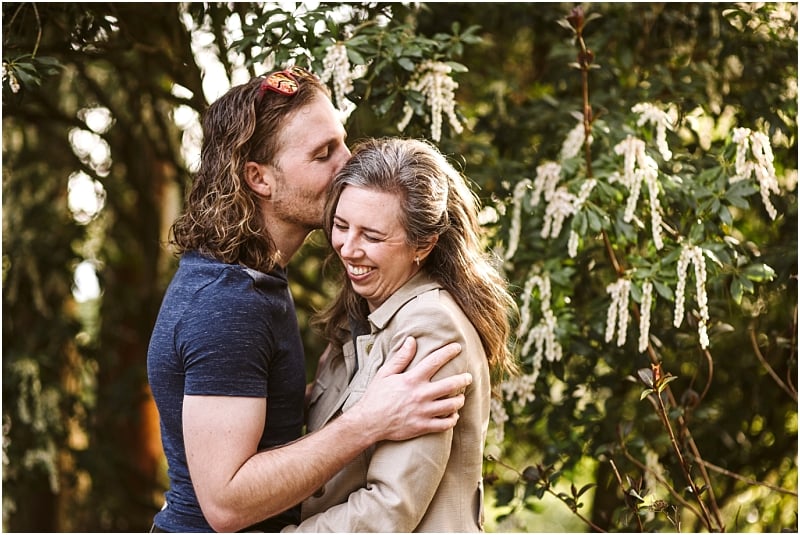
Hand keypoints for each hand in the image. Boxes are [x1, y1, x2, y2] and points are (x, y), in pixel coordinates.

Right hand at [349, 337, 471, 441]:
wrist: (368, 422)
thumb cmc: (376, 396)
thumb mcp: (385, 373)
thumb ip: (401, 358)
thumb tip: (411, 340)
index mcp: (411, 379)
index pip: (435, 361)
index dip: (448, 352)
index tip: (458, 348)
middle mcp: (420, 394)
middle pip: (450, 385)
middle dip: (463, 379)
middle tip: (468, 377)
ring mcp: (423, 412)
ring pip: (451, 405)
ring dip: (459, 400)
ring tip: (460, 397)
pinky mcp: (422, 426)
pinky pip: (445, 424)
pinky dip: (452, 419)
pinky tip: (453, 415)